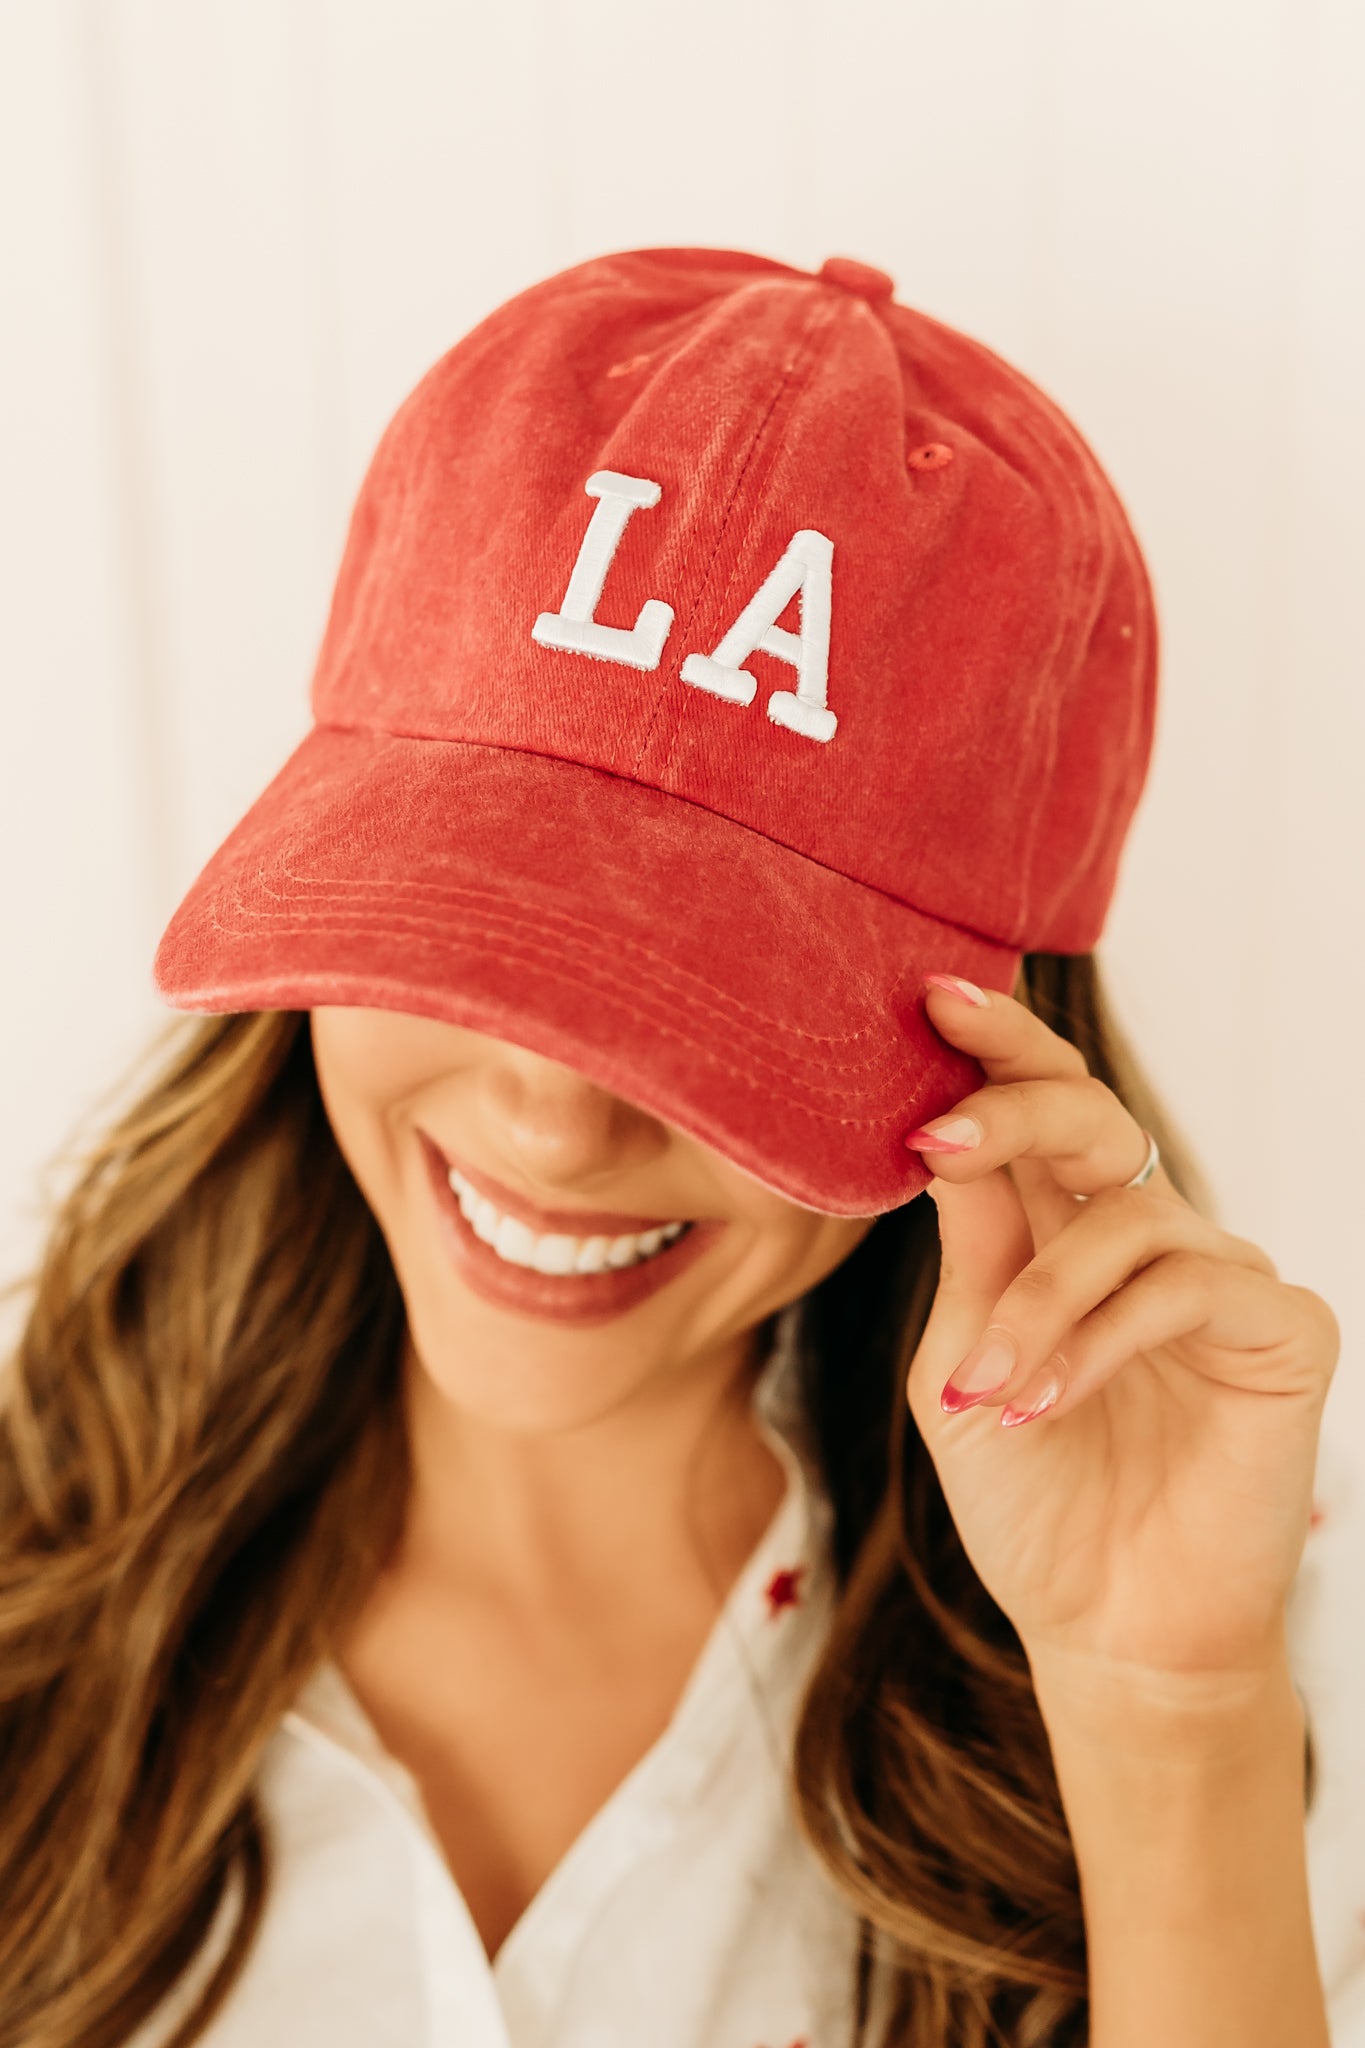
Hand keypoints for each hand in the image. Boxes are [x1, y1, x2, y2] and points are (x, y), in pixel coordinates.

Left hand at [902, 975, 1339, 1701]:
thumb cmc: (1029, 1498)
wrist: (1107, 1630)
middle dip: (1010, 1108)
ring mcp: (1220, 1279)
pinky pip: (1184, 1290)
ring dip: (1035, 1304)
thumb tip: (940, 1128)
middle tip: (938, 1129)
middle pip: (1091, 1118)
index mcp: (1063, 1234)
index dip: (997, 1050)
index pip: (1039, 1114)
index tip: (931, 998)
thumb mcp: (960, 1368)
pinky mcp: (1281, 1333)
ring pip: (1122, 1221)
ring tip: (987, 1392)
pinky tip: (1045, 1403)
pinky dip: (1100, 1341)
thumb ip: (968, 1254)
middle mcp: (1145, 1238)